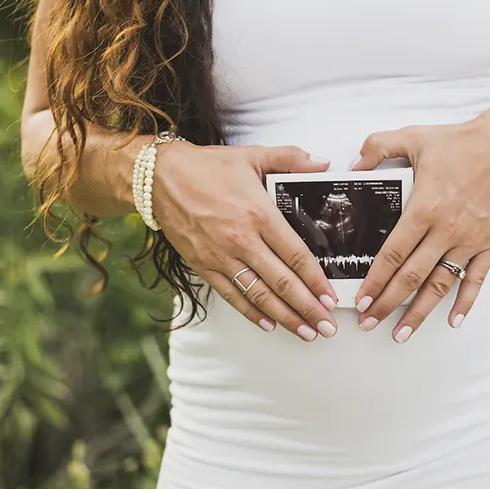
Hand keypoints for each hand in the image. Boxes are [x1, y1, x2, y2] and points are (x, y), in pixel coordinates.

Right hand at [151, 143, 338, 341]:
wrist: (158, 177)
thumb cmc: (206, 167)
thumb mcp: (252, 155)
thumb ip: (291, 158)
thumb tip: (323, 163)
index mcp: (259, 214)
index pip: (296, 255)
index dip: (317, 281)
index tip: (331, 298)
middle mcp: (241, 240)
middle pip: (282, 282)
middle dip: (308, 308)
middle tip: (327, 327)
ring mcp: (221, 256)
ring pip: (259, 295)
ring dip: (285, 317)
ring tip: (306, 333)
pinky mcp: (203, 266)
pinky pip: (231, 296)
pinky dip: (251, 313)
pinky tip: (270, 325)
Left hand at [350, 112, 489, 341]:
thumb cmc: (460, 143)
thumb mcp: (413, 136)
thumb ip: (377, 147)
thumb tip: (353, 165)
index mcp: (424, 208)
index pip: (393, 255)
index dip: (375, 281)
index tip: (361, 299)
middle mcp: (446, 230)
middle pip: (411, 277)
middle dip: (387, 304)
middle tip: (370, 323)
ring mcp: (469, 240)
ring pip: (440, 285)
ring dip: (420, 312)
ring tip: (401, 333)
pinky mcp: (489, 243)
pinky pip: (476, 279)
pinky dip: (465, 302)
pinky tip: (453, 320)